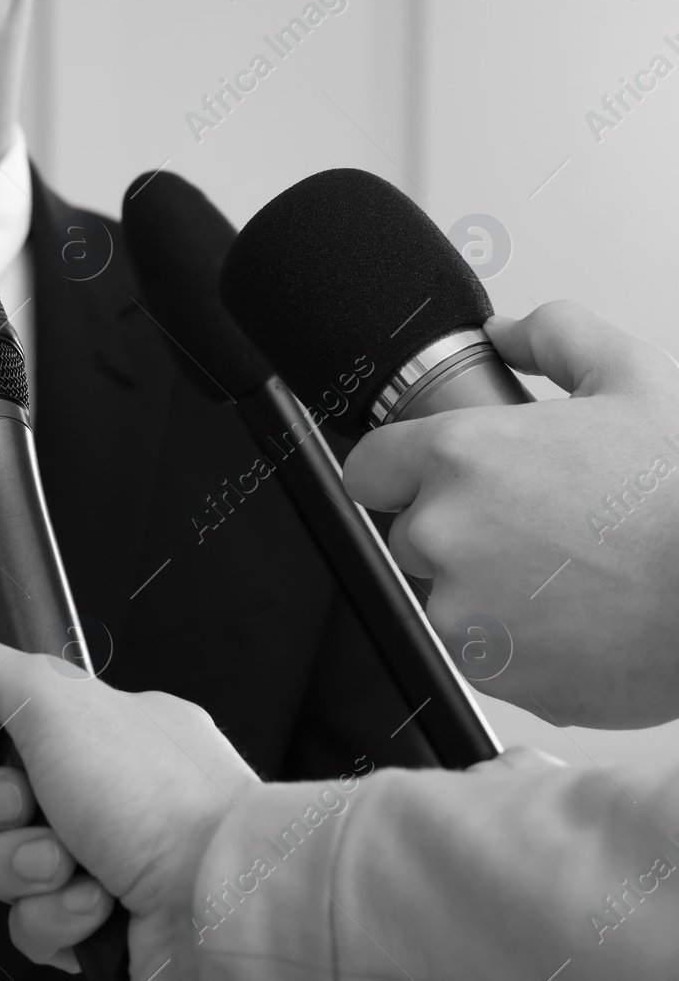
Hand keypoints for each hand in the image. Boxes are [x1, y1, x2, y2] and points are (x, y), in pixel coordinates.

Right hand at [0, 634, 257, 977]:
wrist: (226, 903)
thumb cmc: (163, 800)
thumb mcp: (52, 698)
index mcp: (102, 730)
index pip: (3, 729)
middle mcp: (105, 794)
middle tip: (33, 806)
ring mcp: (104, 863)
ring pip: (6, 869)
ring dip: (26, 868)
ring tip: (74, 865)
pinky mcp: (100, 928)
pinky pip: (33, 926)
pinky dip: (56, 918)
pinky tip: (97, 906)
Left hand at [343, 300, 678, 727]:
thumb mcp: (633, 379)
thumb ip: (555, 338)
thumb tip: (507, 333)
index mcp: (460, 456)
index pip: (368, 466)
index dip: (401, 470)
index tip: (431, 479)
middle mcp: (443, 531)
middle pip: (409, 532)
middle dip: (457, 529)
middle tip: (536, 528)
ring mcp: (458, 606)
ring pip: (443, 594)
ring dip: (485, 587)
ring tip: (565, 575)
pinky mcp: (486, 668)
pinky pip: (478, 650)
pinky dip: (514, 641)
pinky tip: (572, 617)